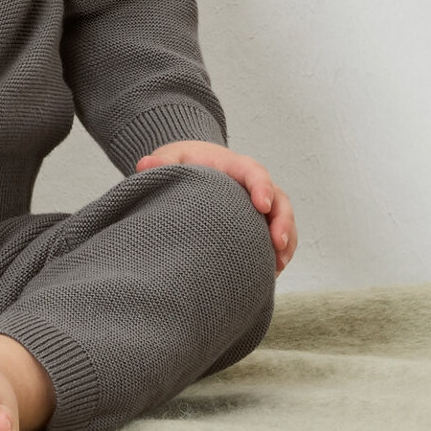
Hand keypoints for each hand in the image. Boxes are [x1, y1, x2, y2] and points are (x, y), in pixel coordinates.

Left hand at [135, 140, 296, 273]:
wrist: (193, 166)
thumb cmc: (183, 162)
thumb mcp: (171, 158)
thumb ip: (161, 162)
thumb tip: (144, 165)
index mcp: (234, 166)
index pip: (254, 173)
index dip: (261, 188)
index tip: (262, 205)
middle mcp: (253, 185)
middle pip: (279, 199)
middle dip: (282, 221)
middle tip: (278, 243)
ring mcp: (259, 204)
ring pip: (282, 220)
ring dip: (286, 242)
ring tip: (279, 266)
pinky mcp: (258, 221)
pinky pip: (277, 235)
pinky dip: (279, 252)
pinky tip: (272, 272)